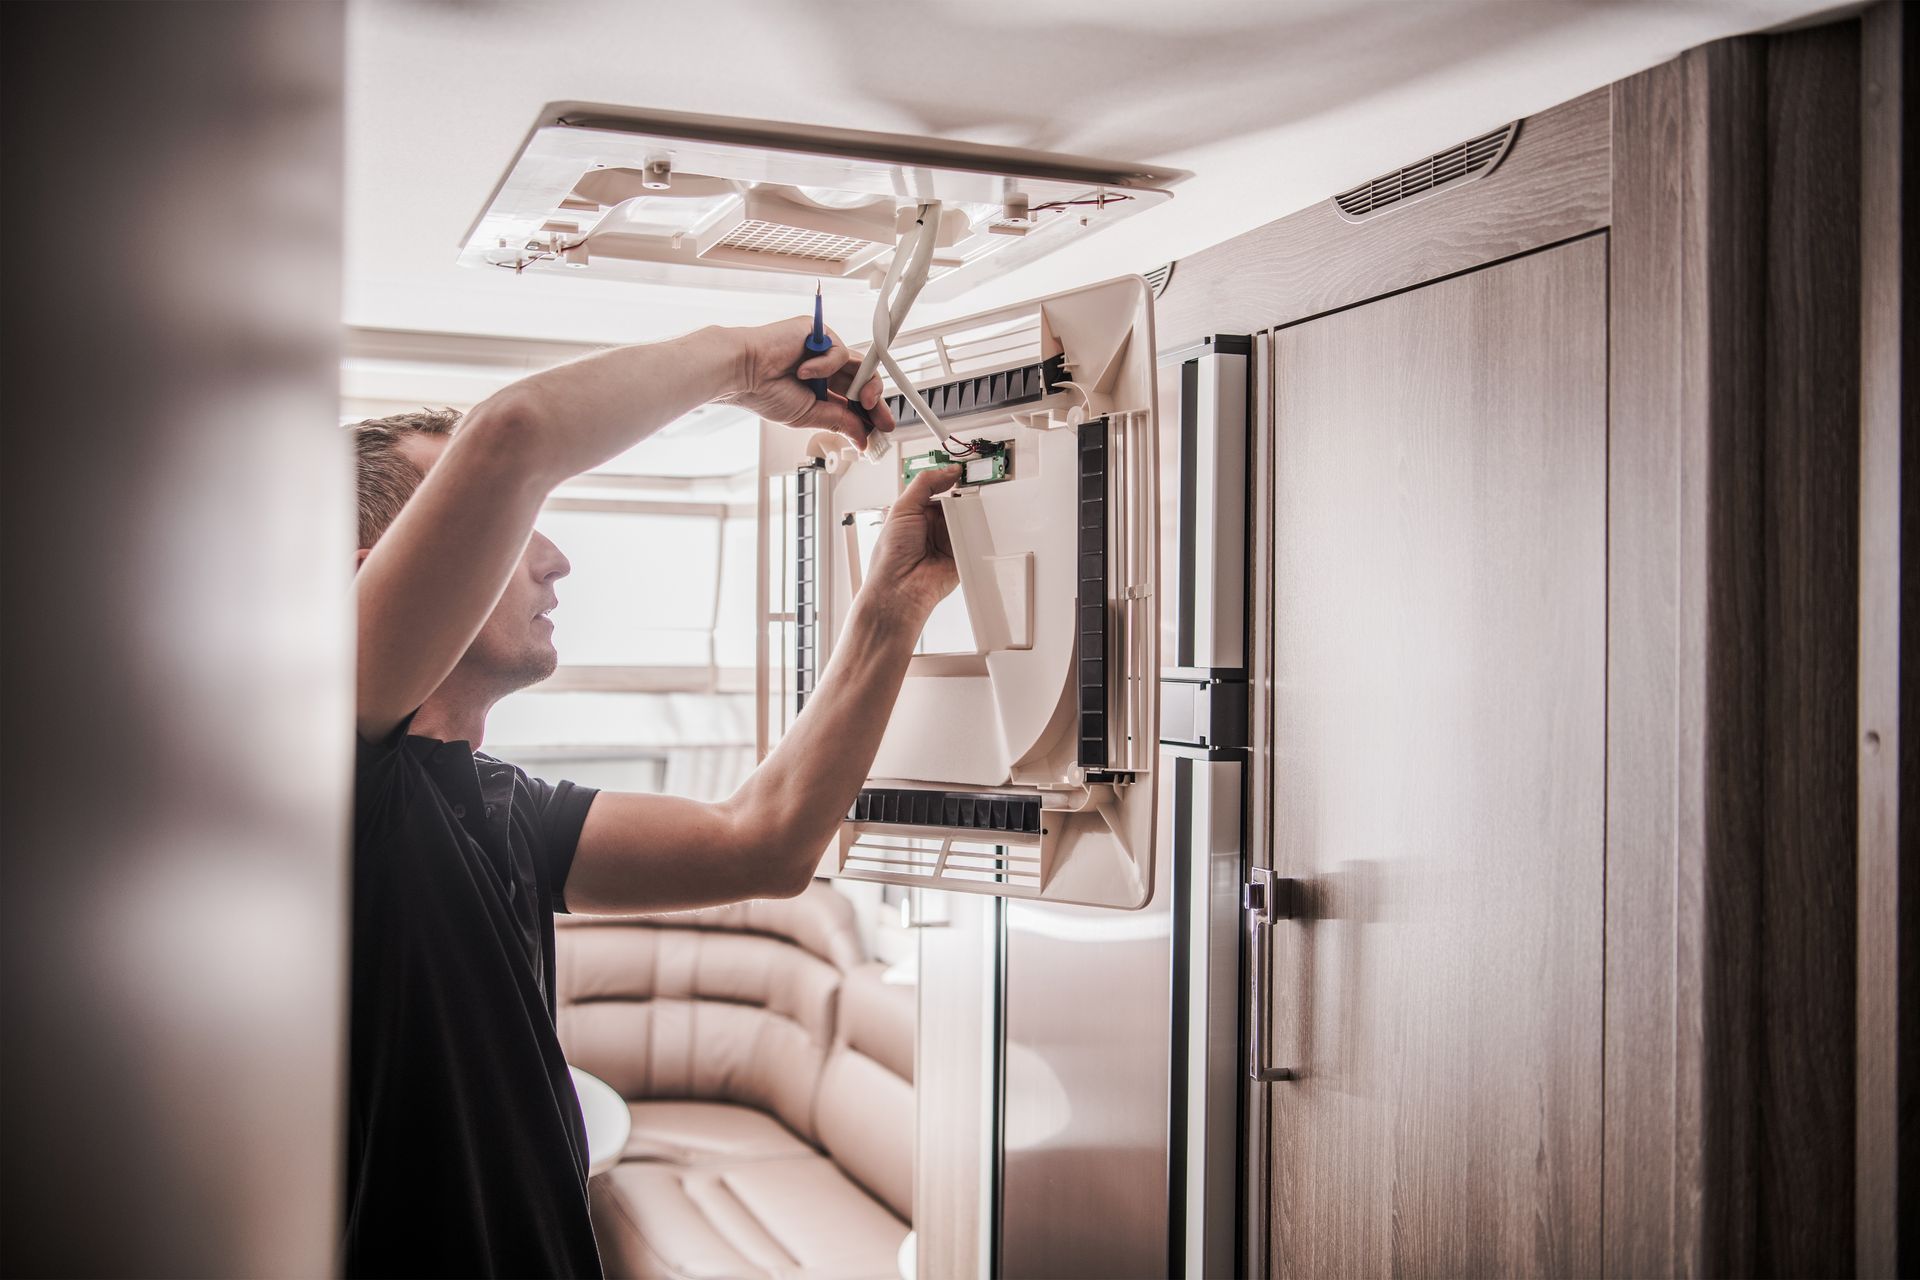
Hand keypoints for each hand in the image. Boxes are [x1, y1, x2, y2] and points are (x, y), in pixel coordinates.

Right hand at [717, 317, 896, 448]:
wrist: (741, 373)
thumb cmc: (763, 391)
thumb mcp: (809, 414)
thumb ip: (838, 421)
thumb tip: (862, 437)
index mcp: (821, 387)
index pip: (853, 398)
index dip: (869, 413)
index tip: (880, 430)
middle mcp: (824, 367)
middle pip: (861, 381)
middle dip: (875, 402)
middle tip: (883, 419)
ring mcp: (822, 348)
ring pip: (858, 365)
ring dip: (865, 387)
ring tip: (864, 402)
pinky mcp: (818, 331)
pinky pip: (838, 351)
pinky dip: (825, 366)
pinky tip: (804, 373)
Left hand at [863, 465, 960, 621]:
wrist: (899, 588)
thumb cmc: (891, 555)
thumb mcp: (903, 508)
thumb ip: (925, 485)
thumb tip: (948, 471)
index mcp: (918, 513)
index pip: (940, 491)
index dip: (951, 482)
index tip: (963, 474)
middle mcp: (934, 527)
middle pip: (958, 505)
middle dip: (965, 499)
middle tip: (973, 492)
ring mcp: (948, 542)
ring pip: (969, 522)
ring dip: (972, 517)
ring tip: (971, 513)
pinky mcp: (961, 558)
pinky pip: (975, 542)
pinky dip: (978, 537)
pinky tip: (975, 531)